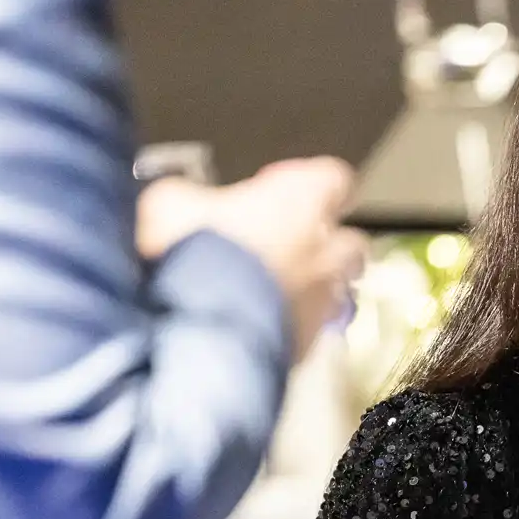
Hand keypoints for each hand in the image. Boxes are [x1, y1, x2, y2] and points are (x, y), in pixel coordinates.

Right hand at [136, 156, 366, 361]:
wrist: (202, 326)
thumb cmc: (195, 257)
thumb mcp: (170, 205)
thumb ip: (190, 198)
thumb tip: (182, 204)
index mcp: (297, 200)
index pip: (332, 178)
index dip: (312, 184)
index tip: (292, 189)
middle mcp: (322, 248)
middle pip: (348, 239)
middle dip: (326, 241)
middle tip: (293, 243)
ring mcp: (322, 297)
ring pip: (338, 287)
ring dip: (315, 284)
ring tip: (282, 288)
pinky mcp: (312, 340)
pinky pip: (316, 327)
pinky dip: (297, 322)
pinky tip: (267, 323)